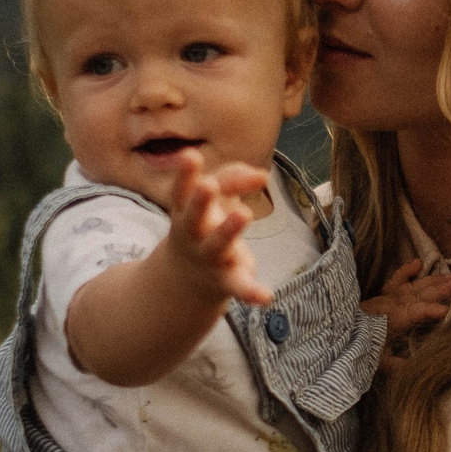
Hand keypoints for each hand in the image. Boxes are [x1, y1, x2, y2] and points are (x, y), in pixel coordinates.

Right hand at [157, 148, 272, 307]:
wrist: (186, 278)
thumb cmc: (204, 223)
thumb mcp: (212, 198)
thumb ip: (234, 178)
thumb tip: (262, 175)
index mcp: (183, 212)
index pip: (185, 190)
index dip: (187, 174)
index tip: (191, 155)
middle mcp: (192, 235)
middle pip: (193, 217)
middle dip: (199, 202)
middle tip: (208, 185)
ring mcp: (209, 259)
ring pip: (218, 246)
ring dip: (228, 231)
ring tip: (244, 213)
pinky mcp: (226, 280)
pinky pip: (239, 287)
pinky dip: (252, 292)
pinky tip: (266, 296)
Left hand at [363, 258, 450, 370]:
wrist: (337, 333)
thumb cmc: (358, 347)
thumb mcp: (375, 361)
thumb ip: (395, 365)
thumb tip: (415, 370)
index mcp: (393, 320)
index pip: (414, 312)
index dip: (430, 310)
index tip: (446, 310)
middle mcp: (392, 304)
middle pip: (419, 295)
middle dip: (439, 290)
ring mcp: (388, 297)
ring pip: (414, 286)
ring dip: (433, 281)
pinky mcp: (383, 294)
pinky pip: (397, 278)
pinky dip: (406, 270)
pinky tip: (418, 262)